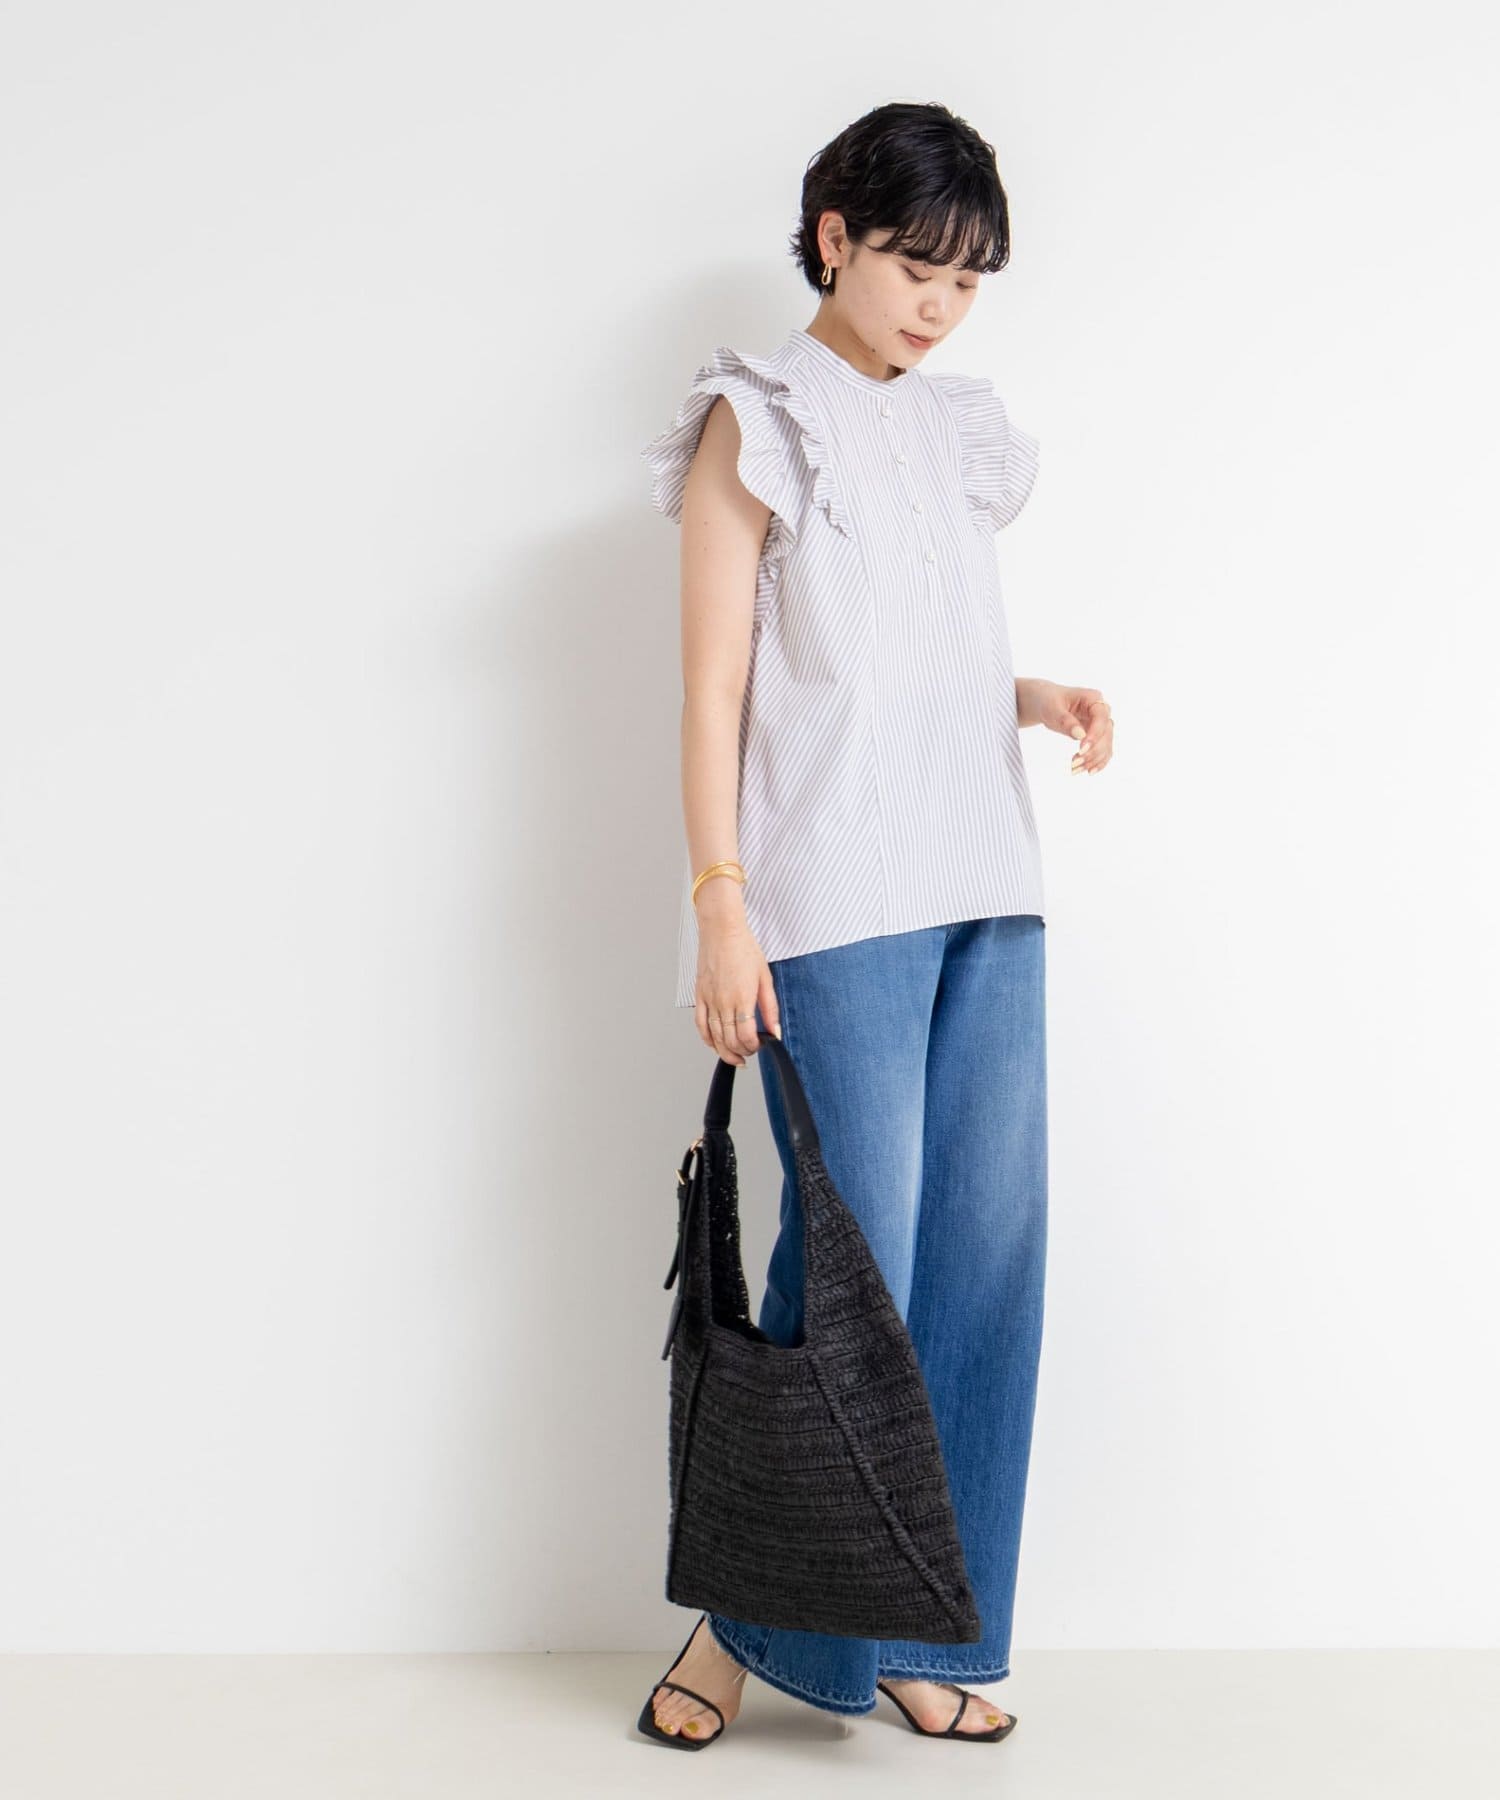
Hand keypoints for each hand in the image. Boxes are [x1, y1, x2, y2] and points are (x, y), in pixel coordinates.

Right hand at [693, 904, 781, 1064]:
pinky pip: (700, 1025)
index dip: (754, 1047)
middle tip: (750, 1053)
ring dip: (725, 1051)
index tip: (760, 1045)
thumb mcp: (765, 978)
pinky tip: (714, 1044)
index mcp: (742, 998)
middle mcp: (723, 1002)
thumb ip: (770, 1009)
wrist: (722, 931)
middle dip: (741, 1052)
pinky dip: (707, 1039)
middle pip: (729, 1041)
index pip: (746, 1036)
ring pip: (714, 1037)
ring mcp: (709, 1000)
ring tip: (735, 1056)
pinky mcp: (699, 996)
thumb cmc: (744, 949)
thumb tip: (775, 1031)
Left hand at [1023, 679, 1113, 773]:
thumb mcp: (1051, 708)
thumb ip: (1065, 720)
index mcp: (1093, 698)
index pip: (1101, 718)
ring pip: (1106, 745)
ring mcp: (1101, 725)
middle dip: (1093, 751)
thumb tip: (1080, 735)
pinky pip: (1103, 751)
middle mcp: (1101, 712)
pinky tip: (1087, 771)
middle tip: (1074, 763)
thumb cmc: (1048, 701)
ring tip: (1074, 769)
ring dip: (1093, 760)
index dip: (1094, 734)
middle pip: (1106, 734)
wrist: (1045, 703)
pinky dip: (1096, 762)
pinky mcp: (1097, 737)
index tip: (1081, 749)